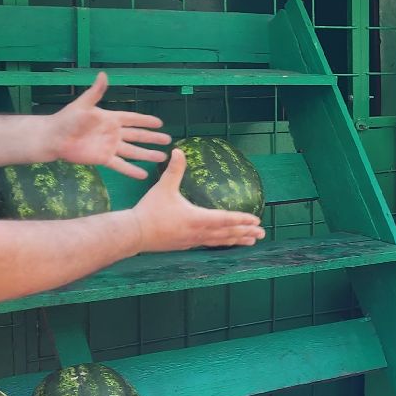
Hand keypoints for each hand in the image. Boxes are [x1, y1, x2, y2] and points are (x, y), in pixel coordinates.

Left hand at [49, 73, 171, 178]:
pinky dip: (132, 170)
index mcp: (110, 118)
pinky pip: (121, 165)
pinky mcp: (104, 159)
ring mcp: (110, 147)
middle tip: (168, 140)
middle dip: (153, 138)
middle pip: (138, 136)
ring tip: (162, 157)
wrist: (54, 138)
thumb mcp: (83, 104)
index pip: (133, 119)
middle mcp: (113, 133)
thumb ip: (96, 92)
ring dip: (147, 155)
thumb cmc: (67, 119)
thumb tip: (103, 74)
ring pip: (133, 152)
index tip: (160, 123)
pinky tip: (143, 175)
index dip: (146, 121)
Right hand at [130, 150, 265, 251]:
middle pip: (227, 233)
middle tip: (262, 233)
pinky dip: (221, 243)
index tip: (256, 220)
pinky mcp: (185, 245)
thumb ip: (174, 170)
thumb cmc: (150, 210)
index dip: (241, 219)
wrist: (134, 233)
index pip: (225, 219)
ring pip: (219, 241)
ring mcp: (192, 240)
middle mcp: (198, 232)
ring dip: (236, 240)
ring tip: (251, 241)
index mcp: (196, 218)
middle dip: (245, 232)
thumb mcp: (163, 187)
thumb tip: (178, 150)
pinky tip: (225, 243)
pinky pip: (209, 244)